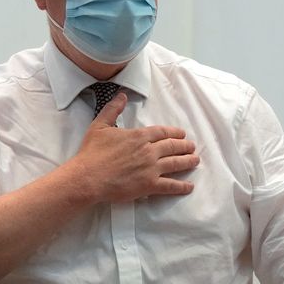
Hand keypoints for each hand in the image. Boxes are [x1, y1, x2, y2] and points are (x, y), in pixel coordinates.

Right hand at [72, 90, 198, 202]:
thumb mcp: (100, 126)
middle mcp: (149, 151)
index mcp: (139, 136)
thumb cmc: (92, 152)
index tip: (181, 134)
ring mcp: (151, 168)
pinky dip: (181, 186)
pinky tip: (189, 187)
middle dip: (184, 146)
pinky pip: (170, 185)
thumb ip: (113, 109)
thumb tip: (121, 95)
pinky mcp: (149, 185)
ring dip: (187, 162)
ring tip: (195, 160)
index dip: (174, 133)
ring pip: (175, 163)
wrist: (88, 177)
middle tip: (192, 146)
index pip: (162, 132)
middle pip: (172, 146)